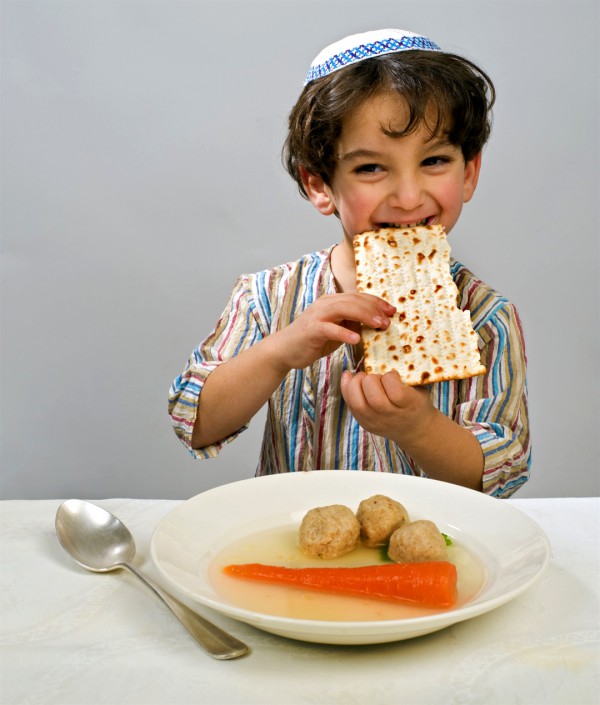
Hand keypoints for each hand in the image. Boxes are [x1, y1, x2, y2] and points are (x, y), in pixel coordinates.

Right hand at [269, 293, 395, 370]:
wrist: (284, 350)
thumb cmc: (312, 341)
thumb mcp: (336, 330)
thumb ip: (351, 324)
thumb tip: (374, 323)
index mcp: (332, 301)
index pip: (358, 297)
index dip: (376, 302)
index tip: (392, 310)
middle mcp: (325, 304)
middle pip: (354, 300)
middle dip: (374, 308)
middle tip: (389, 320)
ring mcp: (317, 315)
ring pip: (344, 309)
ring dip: (364, 316)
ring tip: (379, 325)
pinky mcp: (311, 329)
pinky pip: (330, 329)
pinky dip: (344, 333)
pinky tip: (356, 339)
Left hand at [340, 369, 434, 444]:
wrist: (414, 429)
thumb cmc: (416, 402)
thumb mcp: (419, 388)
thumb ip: (406, 376)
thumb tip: (385, 357)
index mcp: (410, 405)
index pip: (397, 392)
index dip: (390, 378)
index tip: (391, 374)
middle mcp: (392, 416)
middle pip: (374, 399)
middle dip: (370, 380)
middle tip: (374, 375)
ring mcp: (376, 422)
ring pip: (358, 404)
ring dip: (355, 384)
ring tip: (361, 377)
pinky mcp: (364, 423)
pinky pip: (350, 406)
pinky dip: (346, 389)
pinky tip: (349, 377)